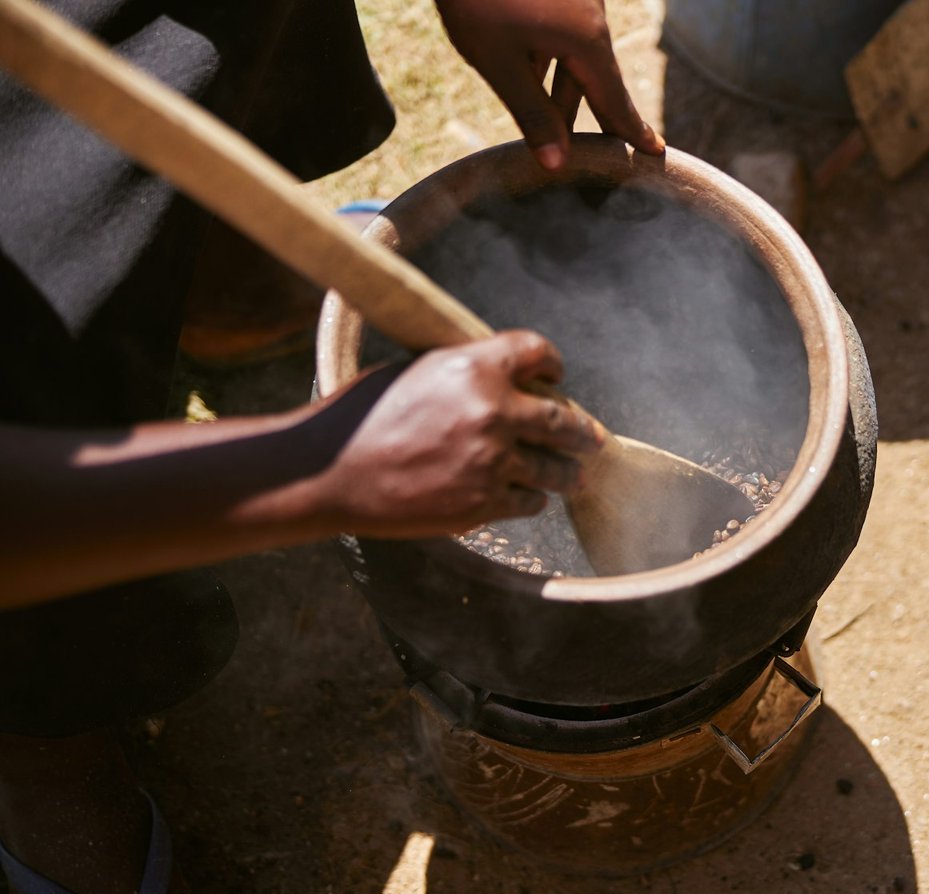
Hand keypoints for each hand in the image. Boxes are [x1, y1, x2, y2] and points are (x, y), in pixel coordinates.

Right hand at [312, 330, 602, 537]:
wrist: (331, 473)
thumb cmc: (363, 416)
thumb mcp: (416, 370)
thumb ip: (465, 371)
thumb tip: (504, 378)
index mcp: (475, 366)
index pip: (538, 351)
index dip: (552, 362)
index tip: (556, 375)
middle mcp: (493, 411)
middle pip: (563, 419)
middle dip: (582, 431)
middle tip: (593, 438)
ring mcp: (493, 461)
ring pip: (555, 468)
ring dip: (569, 472)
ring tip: (576, 476)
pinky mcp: (485, 502)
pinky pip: (529, 501)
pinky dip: (532, 499)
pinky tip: (530, 498)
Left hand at [436, 0, 664, 169]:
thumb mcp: (499, 62)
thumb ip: (532, 114)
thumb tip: (558, 165)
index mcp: (586, 41)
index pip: (616, 100)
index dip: (632, 131)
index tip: (656, 153)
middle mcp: (591, 19)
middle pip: (599, 80)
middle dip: (598, 116)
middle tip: (615, 149)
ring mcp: (577, 0)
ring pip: (576, 58)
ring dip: (564, 92)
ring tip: (558, 127)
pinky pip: (562, 35)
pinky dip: (552, 62)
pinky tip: (529, 74)